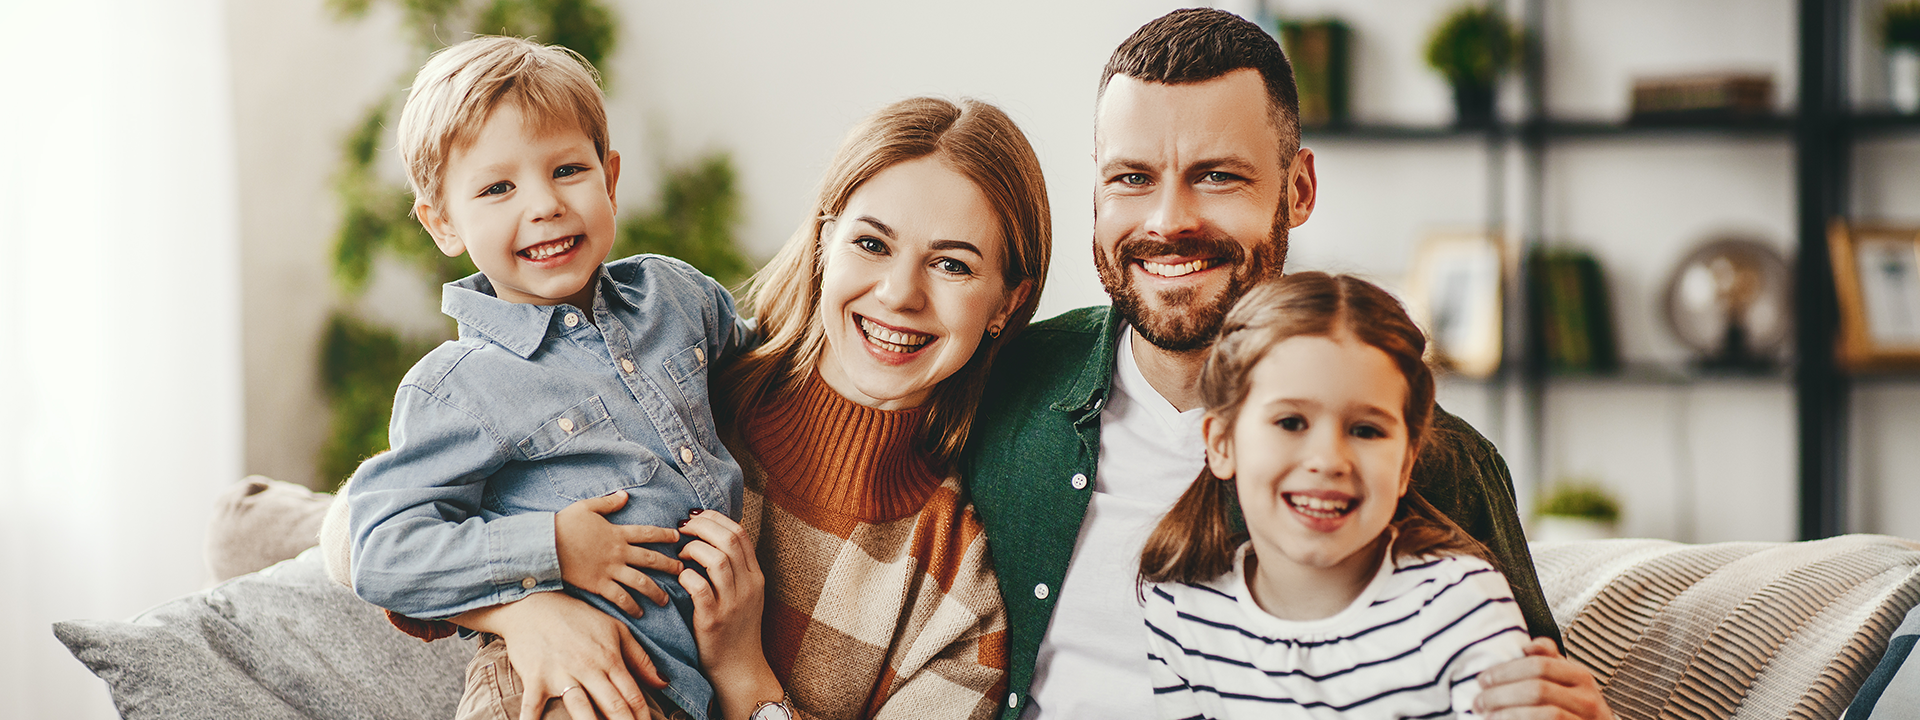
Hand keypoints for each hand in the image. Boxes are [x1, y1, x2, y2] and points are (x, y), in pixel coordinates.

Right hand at [455, 591, 665, 719]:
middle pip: (613, 706)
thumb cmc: (577, 618)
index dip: (643, 716)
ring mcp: (561, 675)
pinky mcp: (535, 679)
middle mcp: (588, 669)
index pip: (633, 695)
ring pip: (580, 708)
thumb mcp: (615, 630)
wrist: (534, 604)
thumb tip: (663, 683)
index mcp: (609, 659)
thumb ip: (640, 659)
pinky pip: (532, 706)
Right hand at [555, 490, 685, 616]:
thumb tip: (625, 495)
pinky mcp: (598, 584)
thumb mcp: (586, 507)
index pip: (647, 533)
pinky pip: (620, 597)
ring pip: (640, 582)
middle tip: (682, 570)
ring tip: (666, 600)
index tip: (677, 538)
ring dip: (655, 591)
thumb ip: (608, 503)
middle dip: (669, 565)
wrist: (544, 544)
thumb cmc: (563, 524)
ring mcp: (609, 570)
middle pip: (650, 559)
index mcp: (617, 533)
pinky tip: (639, 613)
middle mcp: (618, 552)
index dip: (664, 535)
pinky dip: (631, 606)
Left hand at [678, 509, 783, 719]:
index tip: (695, 518)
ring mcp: (733, 604)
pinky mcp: (714, 621)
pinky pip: (700, 589)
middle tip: (681, 529)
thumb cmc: (735, 628)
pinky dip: (687, 576)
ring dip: (694, 549)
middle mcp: (748, 586)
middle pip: (729, 540)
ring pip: (718, 560)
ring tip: (680, 554)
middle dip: (701, 527)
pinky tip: (680, 577)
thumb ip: (733, 568)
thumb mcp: (744, 594)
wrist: (739, 669)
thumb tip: (710, 536)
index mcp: (755, 576)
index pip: (739, 533)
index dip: (715, 519)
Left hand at [1475, 637, 1613, 719]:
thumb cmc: (1574, 709)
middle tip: (1478, 701)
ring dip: (1508, 714)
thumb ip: (1548, 660)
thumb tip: (1528, 645)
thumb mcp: (1566, 681)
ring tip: (1487, 715)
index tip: (1482, 679)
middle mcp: (1587, 698)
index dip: (1506, 671)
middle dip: (1500, 695)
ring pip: (1544, 713)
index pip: (1540, 665)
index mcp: (1580, 677)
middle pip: (1537, 689)